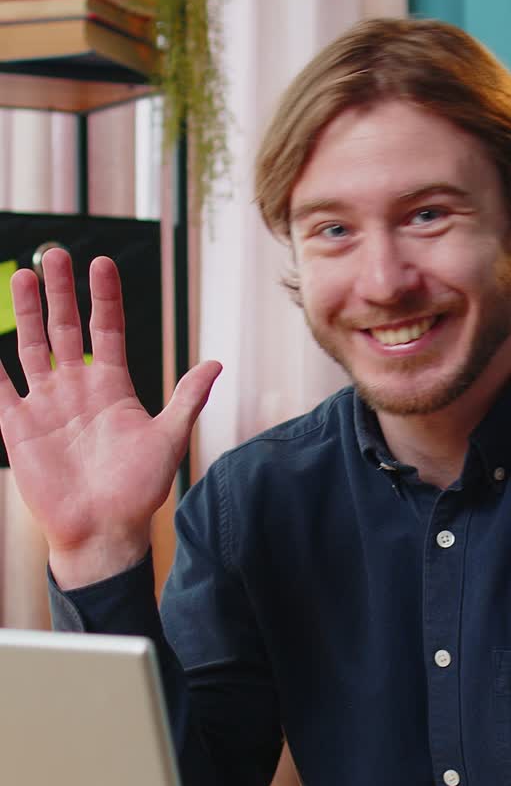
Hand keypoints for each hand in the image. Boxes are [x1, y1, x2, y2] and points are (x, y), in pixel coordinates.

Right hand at [0, 248, 220, 587]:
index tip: (103, 263)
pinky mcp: (19, 427)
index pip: (107, 330)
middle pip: (66, 329)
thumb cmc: (138, 490)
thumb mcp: (167, 439)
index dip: (105, 298)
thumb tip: (216, 362)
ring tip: (25, 277)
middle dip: (61, 293)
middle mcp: (77, 388)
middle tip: (55, 254)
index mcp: (112, 387)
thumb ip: (187, 399)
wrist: (102, 532)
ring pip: (32, 347)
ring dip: (28, 313)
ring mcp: (47, 405)